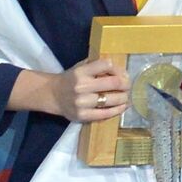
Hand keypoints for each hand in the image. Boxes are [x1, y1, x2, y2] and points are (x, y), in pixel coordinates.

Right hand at [8, 57, 128, 121]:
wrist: (53, 95)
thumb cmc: (71, 79)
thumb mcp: (81, 67)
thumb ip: (98, 66)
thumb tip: (122, 71)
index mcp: (81, 71)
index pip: (106, 65)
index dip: (118, 69)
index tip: (123, 73)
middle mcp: (81, 86)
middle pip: (113, 83)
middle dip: (126, 84)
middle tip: (128, 86)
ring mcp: (82, 102)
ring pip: (111, 100)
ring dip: (124, 98)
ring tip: (126, 97)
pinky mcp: (82, 115)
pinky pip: (105, 114)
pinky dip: (117, 110)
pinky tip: (122, 107)